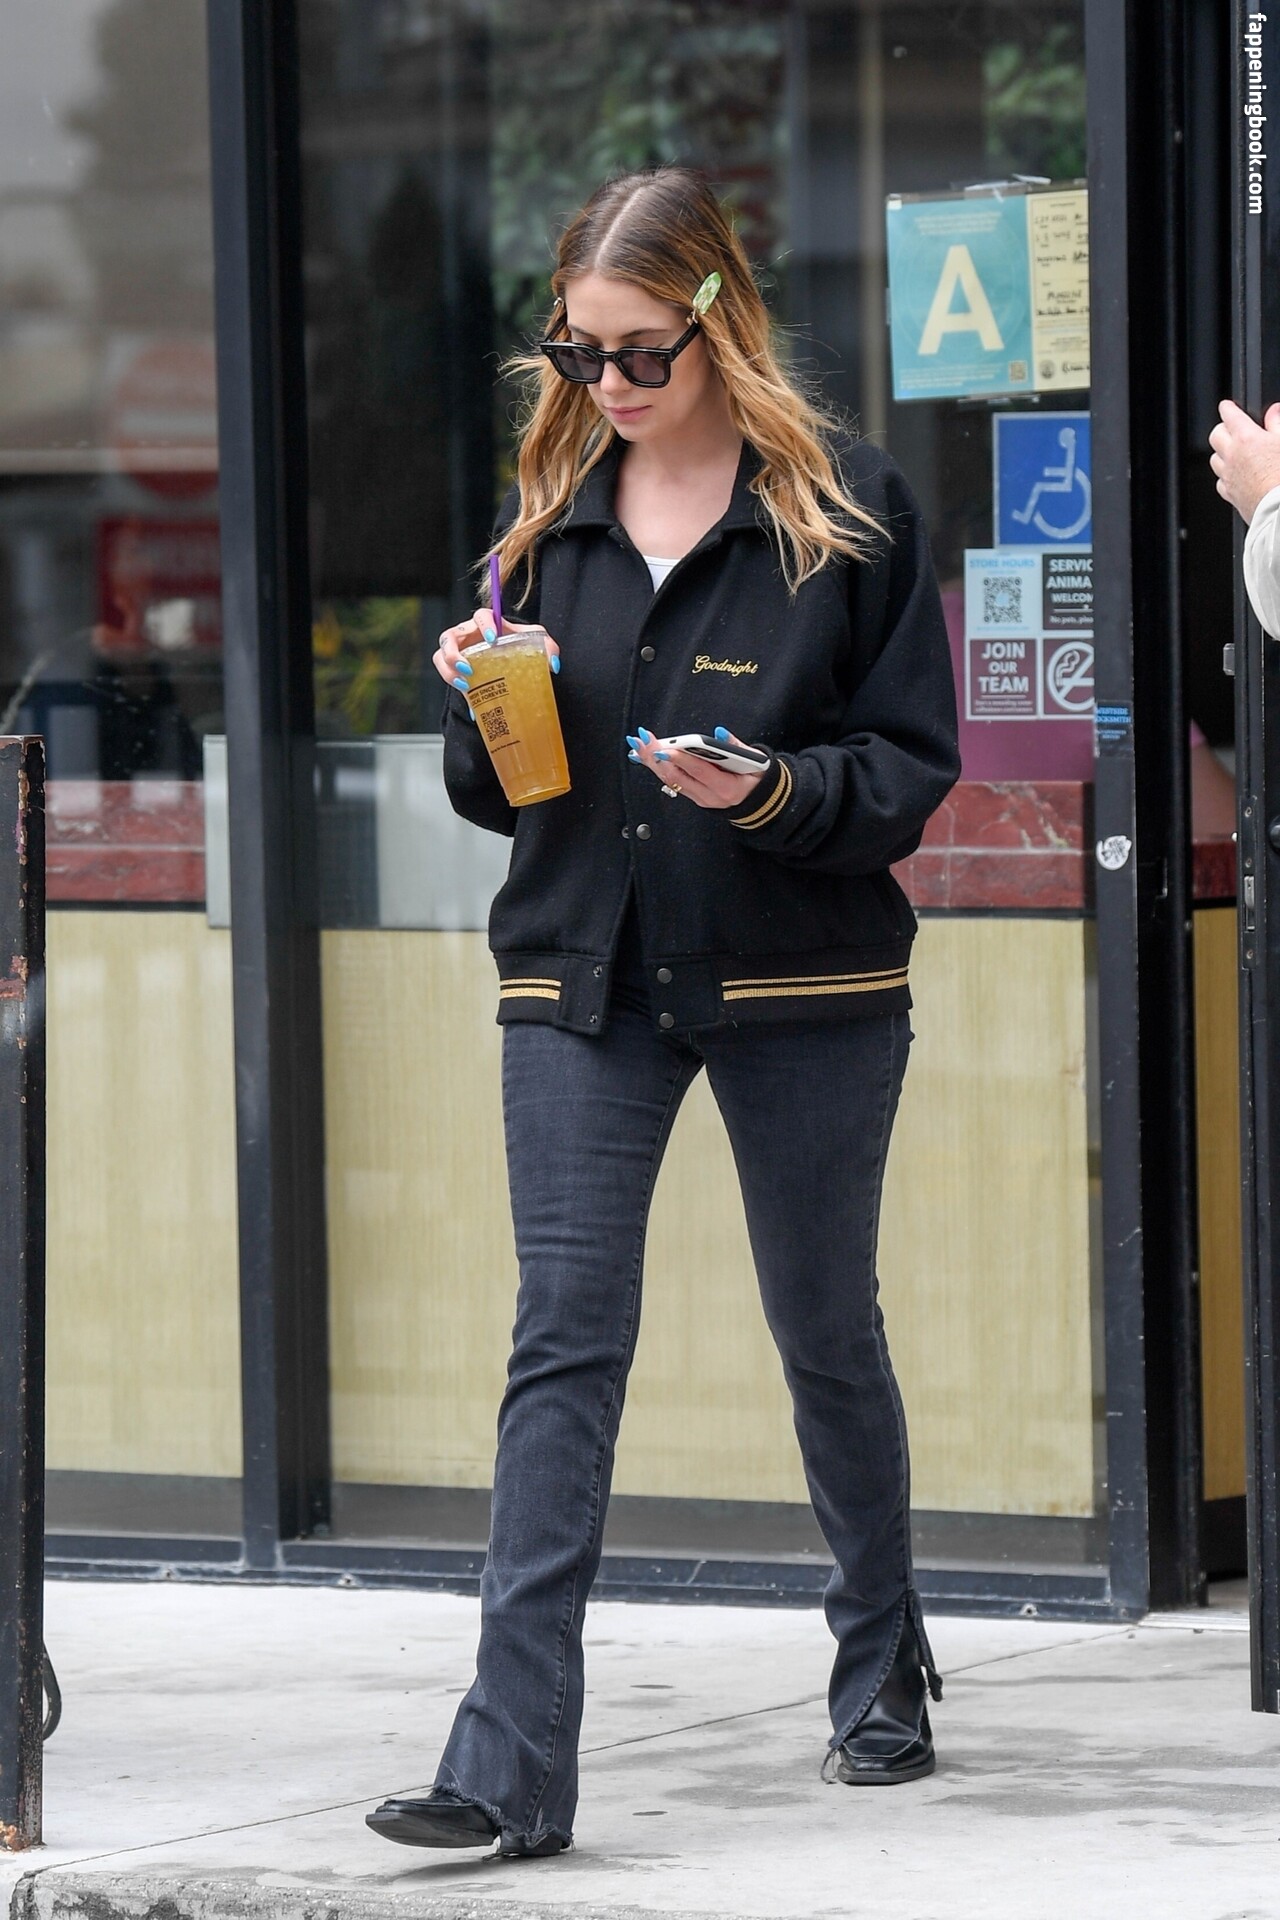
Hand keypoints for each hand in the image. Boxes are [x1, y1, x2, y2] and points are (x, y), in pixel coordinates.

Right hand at [433, 607, 559, 692]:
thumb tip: (553, 664)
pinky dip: (458, 691)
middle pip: (448, 637)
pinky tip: (474, 706)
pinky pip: (448, 677)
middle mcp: (467, 635)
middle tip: (468, 668)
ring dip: (448, 671)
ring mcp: (458, 652)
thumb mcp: (535, 642)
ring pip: (440, 657)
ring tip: (465, 685)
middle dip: (453, 652)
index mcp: (487, 623)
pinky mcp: (456, 671)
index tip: (494, 638)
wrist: (511, 662)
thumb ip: (547, 647)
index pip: (481, 616)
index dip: (484, 625)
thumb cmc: (519, 646)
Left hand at [625, 726, 765, 810]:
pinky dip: (658, 768)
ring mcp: (700, 799)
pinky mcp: (694, 796)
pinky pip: (673, 782)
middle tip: (644, 740)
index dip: (682, 759)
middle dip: (658, 757)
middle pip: (678, 777)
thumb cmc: (757, 778)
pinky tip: (646, 756)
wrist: (758, 802)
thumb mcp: (755, 761)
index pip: (700, 771)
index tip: (665, 748)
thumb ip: (736, 746)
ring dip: (653, 762)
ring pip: (671, 780)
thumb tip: (719, 733)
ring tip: (638, 745)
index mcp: (727, 788)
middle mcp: (710, 797)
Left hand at [1208, 399, 1279, 522]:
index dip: (1228, 407)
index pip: (1229, 415)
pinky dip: (1224, 475)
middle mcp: (1232, 456)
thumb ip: (1277, 423)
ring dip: (1221, 452)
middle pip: (1215, 435)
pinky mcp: (1229, 494)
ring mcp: (1228, 476)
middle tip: (1232, 428)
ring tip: (1234, 452)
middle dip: (1222, 429)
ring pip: (1214, 459)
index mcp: (1246, 438)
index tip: (1228, 406)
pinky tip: (1235, 475)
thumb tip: (1274, 411)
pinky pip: (1220, 481)